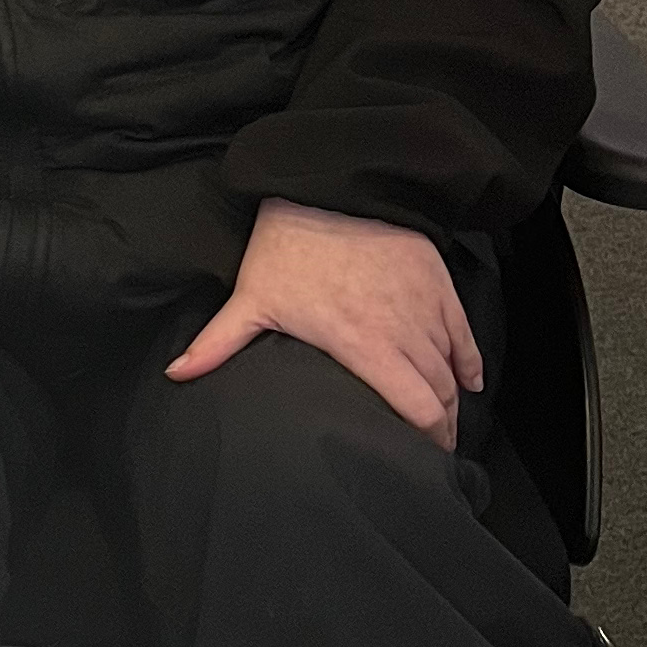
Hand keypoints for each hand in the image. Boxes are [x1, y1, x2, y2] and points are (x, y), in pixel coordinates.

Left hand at [166, 198, 484, 448]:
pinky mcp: (438, 282)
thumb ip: (218, 344)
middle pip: (439, 394)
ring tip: (445, 423)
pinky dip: (470, 361)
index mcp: (364, 344)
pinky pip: (465, 332)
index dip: (427, 439)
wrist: (329, 185)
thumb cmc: (287, 245)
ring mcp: (425, 305)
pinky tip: (468, 382)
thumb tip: (176, 374)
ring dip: (452, 398)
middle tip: (435, 452)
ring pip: (452, 366)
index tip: (424, 460)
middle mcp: (404, 330)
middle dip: (442, 428)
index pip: (415, 407)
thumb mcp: (251, 297)